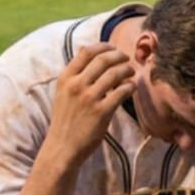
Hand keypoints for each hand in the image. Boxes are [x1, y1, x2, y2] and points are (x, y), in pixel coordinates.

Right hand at [44, 43, 134, 166]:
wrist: (62, 147)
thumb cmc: (65, 120)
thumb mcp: (63, 92)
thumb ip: (75, 74)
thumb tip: (88, 51)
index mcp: (66, 78)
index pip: (86, 52)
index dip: (103, 46)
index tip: (113, 48)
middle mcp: (76, 85)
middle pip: (103, 59)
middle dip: (119, 56)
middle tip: (126, 59)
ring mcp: (89, 98)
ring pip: (114, 74)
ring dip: (127, 70)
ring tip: (131, 73)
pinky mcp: (101, 112)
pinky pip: (121, 92)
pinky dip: (129, 86)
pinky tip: (131, 88)